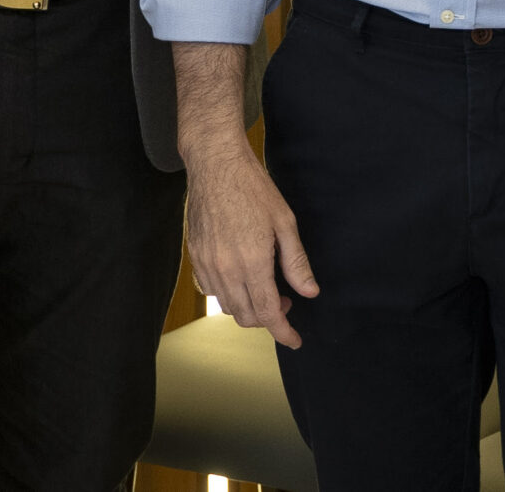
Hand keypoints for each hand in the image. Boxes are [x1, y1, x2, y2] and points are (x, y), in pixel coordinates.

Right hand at [183, 138, 319, 348]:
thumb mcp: (284, 222)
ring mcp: (207, 264)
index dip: (284, 332)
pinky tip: (241, 277)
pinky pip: (210, 290)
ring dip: (248, 307)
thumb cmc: (252, 187)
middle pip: (247, 316)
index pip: (268, 314)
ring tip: (264, 286)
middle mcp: (226, 269)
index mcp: (252, 262)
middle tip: (285, 299)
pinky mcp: (195, 256)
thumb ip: (296, 262)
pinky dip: (228, 294)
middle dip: (269, 318)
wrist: (215, 164)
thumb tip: (309, 291)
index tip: (295, 340)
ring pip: (227, 306)